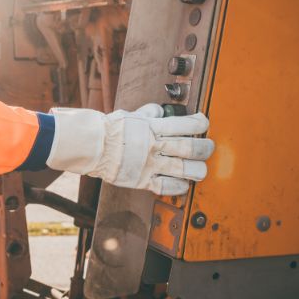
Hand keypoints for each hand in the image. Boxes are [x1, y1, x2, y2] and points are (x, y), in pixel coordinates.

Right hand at [46, 104, 213, 195]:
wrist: (90, 146)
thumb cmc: (109, 129)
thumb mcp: (131, 115)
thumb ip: (148, 114)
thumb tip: (160, 111)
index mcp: (152, 127)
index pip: (184, 124)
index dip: (199, 124)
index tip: (203, 123)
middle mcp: (153, 146)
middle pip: (190, 147)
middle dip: (205, 148)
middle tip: (208, 147)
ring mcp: (149, 165)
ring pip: (184, 169)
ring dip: (198, 170)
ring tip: (201, 169)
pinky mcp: (142, 180)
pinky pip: (167, 187)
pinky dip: (179, 186)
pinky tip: (183, 184)